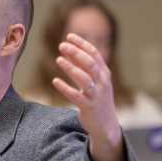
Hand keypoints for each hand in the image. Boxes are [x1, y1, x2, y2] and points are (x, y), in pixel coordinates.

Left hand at [53, 33, 125, 160]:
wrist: (106, 125)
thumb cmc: (97, 99)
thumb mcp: (94, 81)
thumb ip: (82, 67)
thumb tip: (67, 51)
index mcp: (104, 74)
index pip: (95, 54)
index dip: (82, 44)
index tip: (69, 36)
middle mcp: (102, 82)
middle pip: (90, 63)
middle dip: (76, 52)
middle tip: (62, 45)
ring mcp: (96, 95)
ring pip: (84, 78)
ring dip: (71, 68)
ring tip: (58, 59)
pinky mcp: (89, 107)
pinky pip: (76, 96)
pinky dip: (65, 88)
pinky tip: (55, 81)